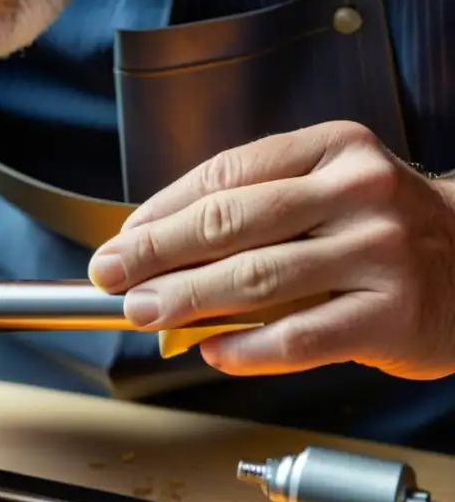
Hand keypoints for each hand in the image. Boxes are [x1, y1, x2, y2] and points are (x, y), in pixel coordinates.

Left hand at [87, 120, 454, 379]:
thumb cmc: (380, 229)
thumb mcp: (325, 192)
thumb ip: (252, 212)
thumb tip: (155, 248)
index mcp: (332, 151)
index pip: (225, 177)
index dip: (160, 212)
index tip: (120, 240)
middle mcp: (358, 193)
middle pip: (229, 224)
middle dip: (155, 254)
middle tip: (110, 276)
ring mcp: (379, 253)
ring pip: (255, 279)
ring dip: (185, 300)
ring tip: (142, 311)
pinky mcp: (391, 314)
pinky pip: (299, 337)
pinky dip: (245, 348)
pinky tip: (211, 350)